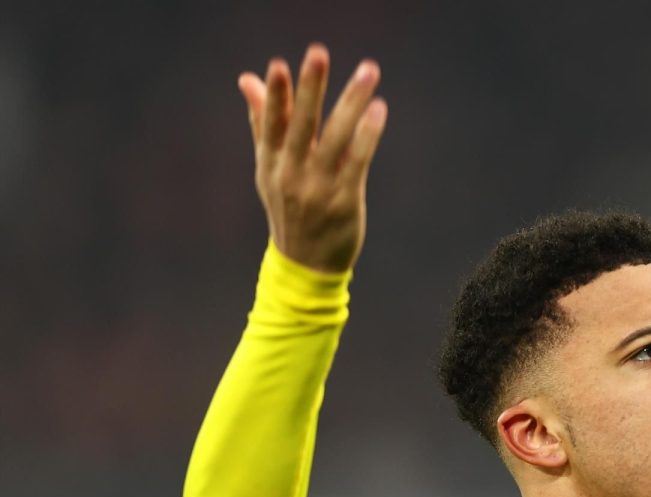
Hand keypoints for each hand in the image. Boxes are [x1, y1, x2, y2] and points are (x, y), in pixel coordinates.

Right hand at [238, 44, 386, 273]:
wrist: (306, 264)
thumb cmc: (289, 207)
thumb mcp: (269, 167)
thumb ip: (263, 121)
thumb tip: (247, 78)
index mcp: (271, 162)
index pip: (271, 123)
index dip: (275, 95)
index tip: (279, 65)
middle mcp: (291, 173)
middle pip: (301, 124)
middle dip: (309, 88)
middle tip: (318, 53)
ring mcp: (318, 188)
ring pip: (335, 137)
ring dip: (351, 102)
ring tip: (368, 71)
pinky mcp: (345, 200)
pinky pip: (358, 161)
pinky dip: (368, 134)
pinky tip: (378, 110)